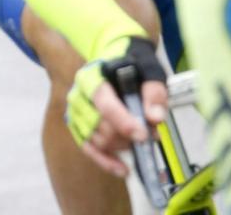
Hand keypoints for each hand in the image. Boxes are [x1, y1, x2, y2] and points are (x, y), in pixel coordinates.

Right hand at [66, 36, 167, 176]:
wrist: (118, 59)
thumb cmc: (134, 66)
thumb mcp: (150, 71)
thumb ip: (154, 92)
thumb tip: (155, 117)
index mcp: (91, 76)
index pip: (103, 102)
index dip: (122, 121)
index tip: (143, 135)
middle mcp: (77, 94)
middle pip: (99, 125)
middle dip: (126, 136)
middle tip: (150, 134)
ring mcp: (75, 111)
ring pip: (95, 139)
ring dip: (120, 146)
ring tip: (140, 141)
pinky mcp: (78, 125)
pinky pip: (87, 148)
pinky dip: (105, 161)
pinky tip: (123, 169)